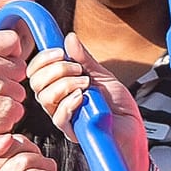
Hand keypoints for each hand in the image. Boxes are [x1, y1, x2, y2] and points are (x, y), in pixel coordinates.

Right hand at [0, 21, 31, 164]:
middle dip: (10, 78)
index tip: (7, 60)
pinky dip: (8, 116)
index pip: (11, 39)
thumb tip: (4, 49)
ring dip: (9, 99)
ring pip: (20, 90)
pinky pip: (18, 109)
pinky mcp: (7, 110)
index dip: (12, 52)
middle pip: (20, 67)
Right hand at [28, 49, 150, 170]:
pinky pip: (59, 117)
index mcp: (61, 86)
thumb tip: (69, 38)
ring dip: (65, 84)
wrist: (134, 130)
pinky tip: (83, 98)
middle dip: (56, 69)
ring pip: (45, 98)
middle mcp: (58, 102)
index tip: (61, 51)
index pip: (37, 71)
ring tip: (86, 84)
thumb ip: (84, 59)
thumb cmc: (120, 108)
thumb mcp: (103, 76)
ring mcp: (64, 118)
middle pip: (36, 83)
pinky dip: (69, 102)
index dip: (44, 58)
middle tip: (79, 70)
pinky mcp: (72, 132)